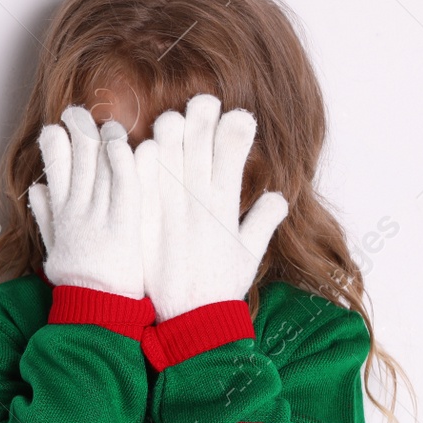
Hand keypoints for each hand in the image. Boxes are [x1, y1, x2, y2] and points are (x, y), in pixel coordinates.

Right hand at [27, 106, 143, 298]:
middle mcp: (77, 210)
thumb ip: (45, 216)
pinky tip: (121, 142)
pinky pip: (123, 182)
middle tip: (78, 113)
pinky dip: (120, 158)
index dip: (53, 145)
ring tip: (103, 121)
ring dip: (98, 136)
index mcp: (62, 215)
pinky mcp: (124, 224)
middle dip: (74, 130)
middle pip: (75, 158)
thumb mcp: (54, 249)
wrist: (95, 311)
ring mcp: (99, 215)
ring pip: (98, 164)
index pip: (53, 169)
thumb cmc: (79, 284)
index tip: (55, 129)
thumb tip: (35, 189)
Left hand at [135, 95, 288, 320]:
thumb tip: (280, 197)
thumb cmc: (219, 289)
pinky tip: (142, 148)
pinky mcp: (148, 226)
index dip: (236, 135)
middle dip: (204, 124)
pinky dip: (144, 167)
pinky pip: (144, 188)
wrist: (191, 321)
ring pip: (172, 165)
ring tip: (173, 117)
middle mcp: (200, 208)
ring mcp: (173, 215)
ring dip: (173, 138)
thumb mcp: (249, 256)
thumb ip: (262, 223)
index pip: (234, 161)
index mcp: (225, 210)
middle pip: (201, 154)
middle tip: (203, 101)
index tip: (237, 113)